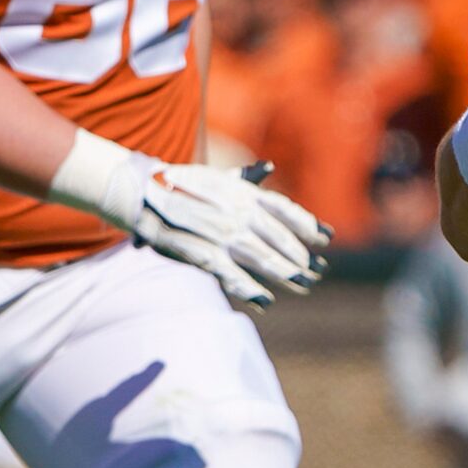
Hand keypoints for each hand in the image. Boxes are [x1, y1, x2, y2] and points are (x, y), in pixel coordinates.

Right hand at [131, 160, 330, 307]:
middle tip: (317, 272)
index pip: (285, 210)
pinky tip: (266, 301)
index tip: (324, 239)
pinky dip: (251, 290)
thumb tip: (268, 167)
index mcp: (244, 194)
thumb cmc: (182, 186)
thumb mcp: (215, 176)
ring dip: (287, 274)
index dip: (307, 226)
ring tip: (303, 285)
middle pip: (280, 239)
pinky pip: (233, 276)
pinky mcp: (205, 254)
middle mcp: (239, 213)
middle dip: (300, 258)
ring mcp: (223, 235)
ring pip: (264, 258)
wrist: (143, 194)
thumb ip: (244, 179)